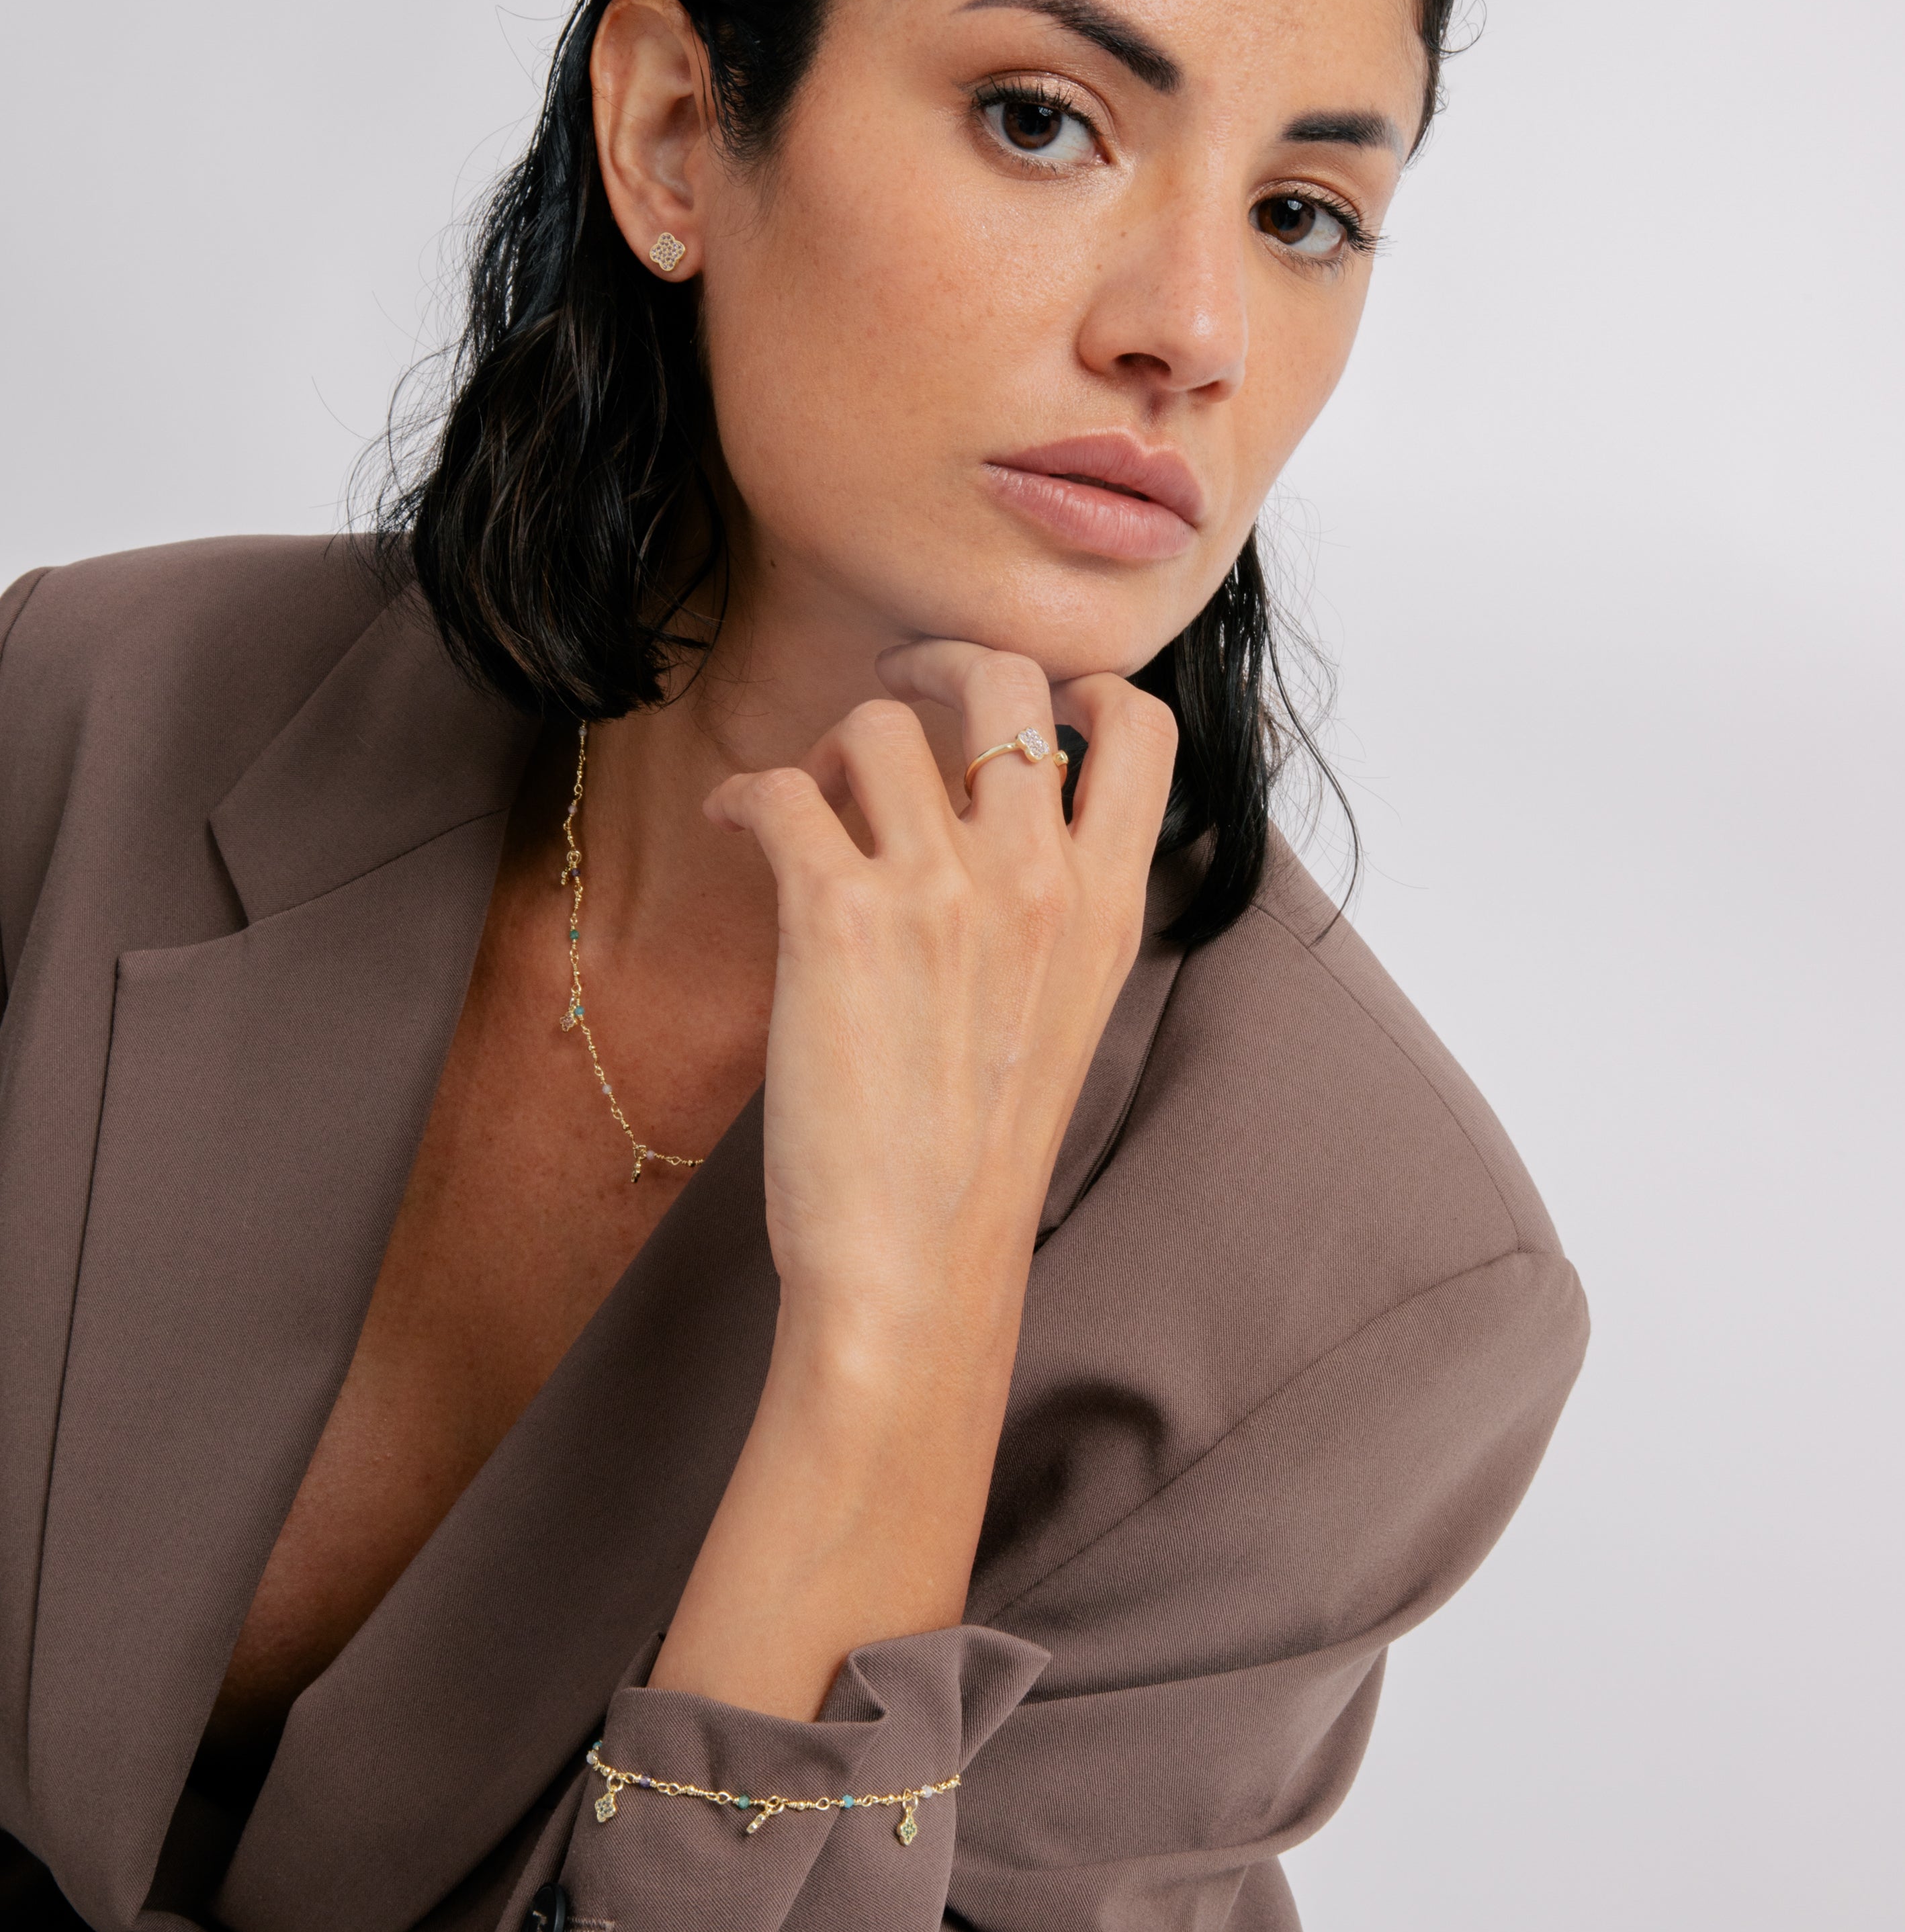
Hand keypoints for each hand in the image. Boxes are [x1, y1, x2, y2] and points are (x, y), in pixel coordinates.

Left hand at [659, 644, 1172, 1715]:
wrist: (917, 1267)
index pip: (1141, 724)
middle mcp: (1036, 877)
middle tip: (901, 698)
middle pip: (1007, 678)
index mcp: (1106, 904)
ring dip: (836, 748)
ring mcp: (941, 889)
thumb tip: (1004, 822)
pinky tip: (736, 827)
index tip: (1031, 703)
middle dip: (944, 664)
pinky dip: (745, 797)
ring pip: (880, 723)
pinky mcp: (837, 914)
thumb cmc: (980, 1156)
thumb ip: (1057, 911)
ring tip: (813, 807)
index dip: (1082, 686)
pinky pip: (780, 788)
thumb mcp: (1065, 1017)